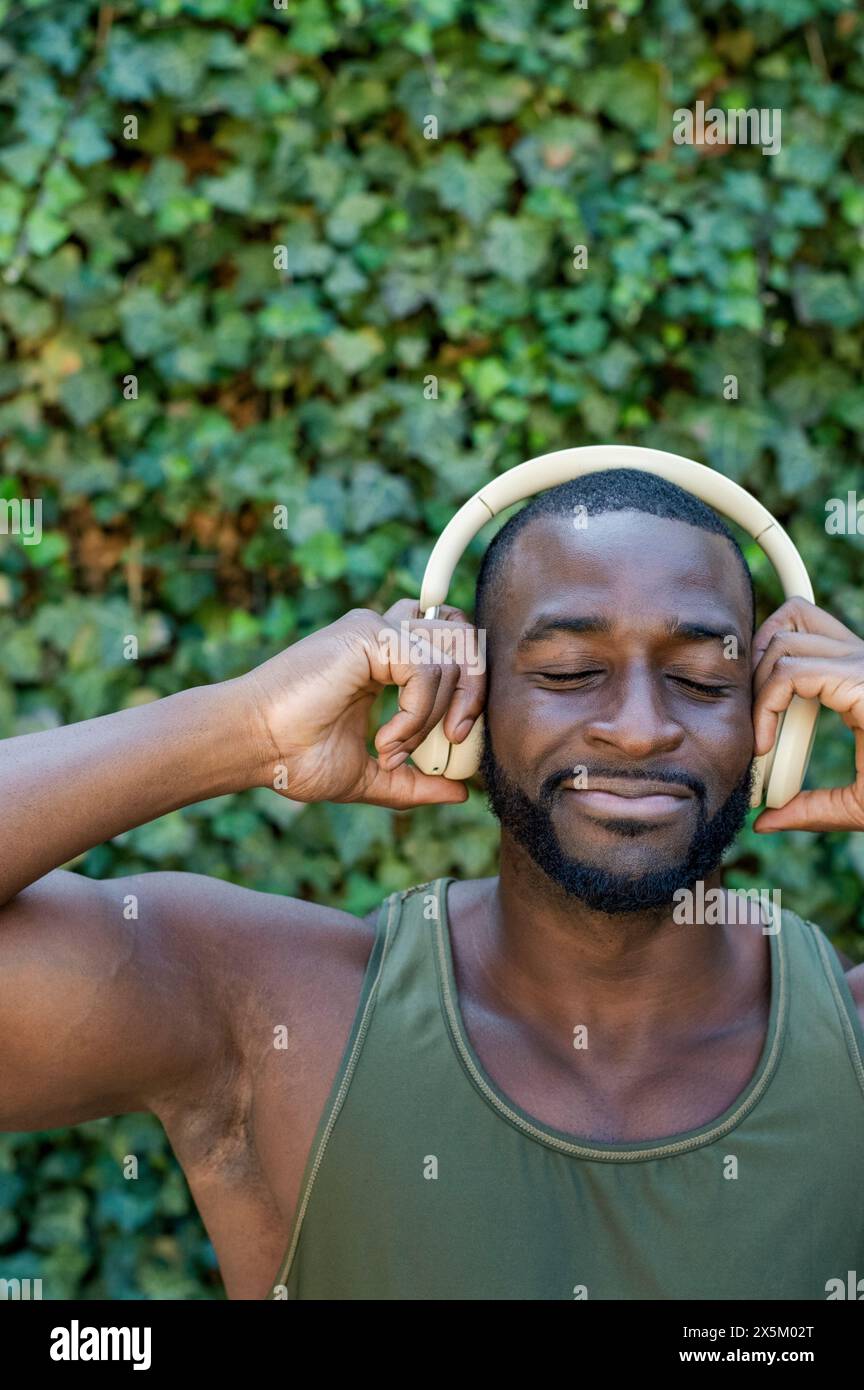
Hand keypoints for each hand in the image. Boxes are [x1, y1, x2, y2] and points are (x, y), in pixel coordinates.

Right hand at [236, 600, 485, 809]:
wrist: (254, 747)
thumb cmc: (295, 758)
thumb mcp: (369, 776)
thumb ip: (414, 782)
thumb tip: (462, 792)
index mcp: (385, 660)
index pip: (451, 649)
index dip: (468, 688)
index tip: (456, 742)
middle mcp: (384, 636)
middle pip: (461, 634)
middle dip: (473, 689)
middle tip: (455, 739)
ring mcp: (376, 630)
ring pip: (449, 656)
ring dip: (433, 716)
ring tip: (392, 751)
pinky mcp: (369, 635)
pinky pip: (425, 669)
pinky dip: (416, 715)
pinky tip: (385, 741)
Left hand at [751, 597, 863, 832]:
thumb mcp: (858, 804)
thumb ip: (812, 810)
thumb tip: (764, 822)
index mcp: (863, 676)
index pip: (804, 629)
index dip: (765, 665)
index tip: (758, 725)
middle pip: (791, 620)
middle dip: (755, 666)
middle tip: (754, 721)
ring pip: (783, 640)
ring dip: (758, 685)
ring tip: (761, 732)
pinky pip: (793, 671)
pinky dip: (766, 704)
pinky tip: (765, 745)